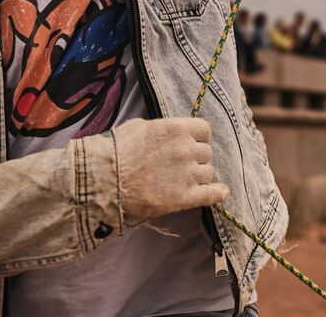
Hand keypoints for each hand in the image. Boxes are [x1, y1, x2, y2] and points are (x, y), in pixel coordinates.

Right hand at [112, 117, 228, 225]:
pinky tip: (221, 192)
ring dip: (198, 176)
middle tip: (180, 166)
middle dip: (196, 158)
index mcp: (176, 129)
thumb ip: (159, 129)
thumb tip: (167, 131)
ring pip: (207, 173)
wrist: (104, 182)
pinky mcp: (184, 197)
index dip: (198, 138)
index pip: (204, 130)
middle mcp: (186, 149)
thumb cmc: (115, 152)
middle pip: (206, 153)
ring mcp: (187, 174)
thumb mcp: (137, 127)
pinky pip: (211, 194)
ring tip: (183, 181)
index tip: (192, 144)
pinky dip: (217, 193)